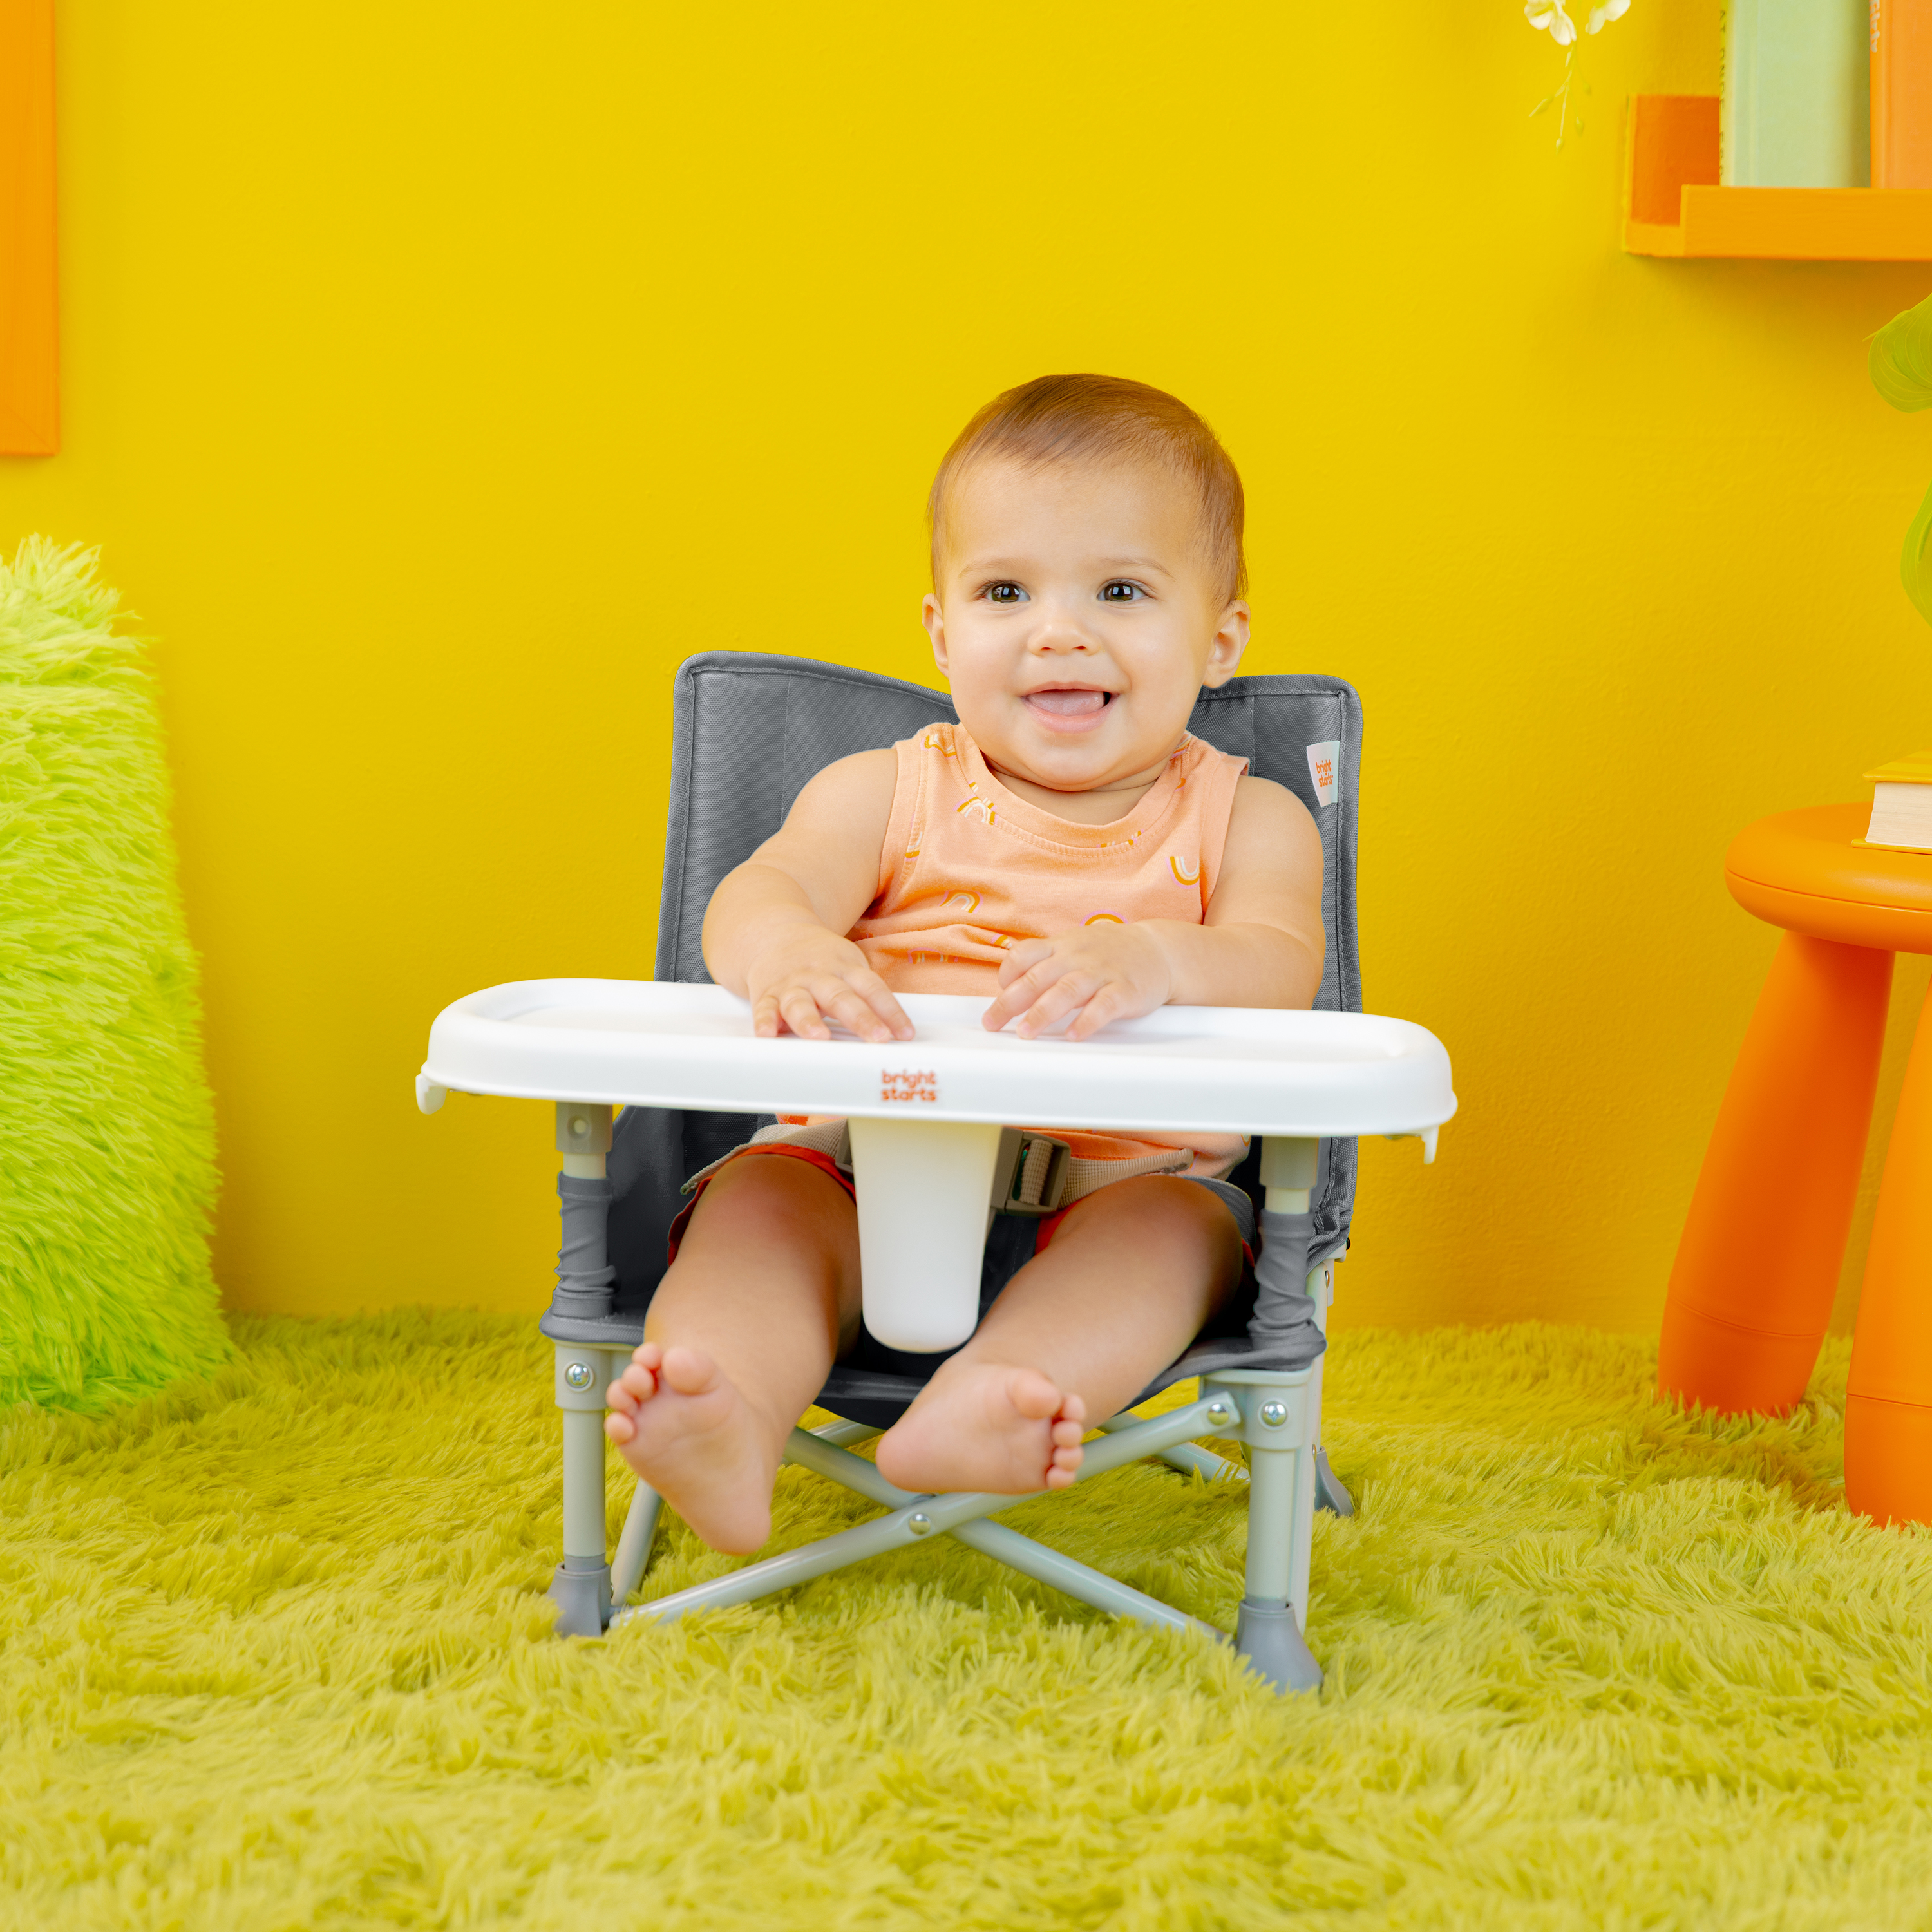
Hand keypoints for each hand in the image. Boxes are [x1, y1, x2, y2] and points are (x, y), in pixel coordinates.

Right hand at [745, 929, 912, 1042]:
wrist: (776, 933)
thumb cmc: (822, 959)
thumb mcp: (850, 966)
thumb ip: (867, 996)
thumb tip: (896, 1030)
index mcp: (845, 968)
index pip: (872, 989)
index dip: (891, 1011)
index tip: (905, 1033)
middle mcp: (819, 976)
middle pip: (841, 997)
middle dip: (861, 1019)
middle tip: (878, 1037)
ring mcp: (792, 985)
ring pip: (800, 1003)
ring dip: (809, 1021)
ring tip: (820, 1037)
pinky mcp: (767, 994)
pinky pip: (765, 1009)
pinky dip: (765, 1022)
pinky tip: (767, 1034)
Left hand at [981, 924, 1172, 1040]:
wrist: (1159, 950)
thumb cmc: (1109, 953)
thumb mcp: (1074, 948)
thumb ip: (1045, 964)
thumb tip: (1011, 989)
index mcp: (1061, 946)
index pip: (1024, 954)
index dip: (1007, 974)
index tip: (999, 994)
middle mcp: (1077, 957)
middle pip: (1038, 977)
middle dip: (1011, 1002)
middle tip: (993, 1023)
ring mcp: (1102, 972)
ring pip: (1067, 990)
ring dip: (1042, 1013)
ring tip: (1025, 1033)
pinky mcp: (1125, 990)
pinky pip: (1103, 1005)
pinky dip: (1086, 1021)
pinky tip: (1072, 1035)